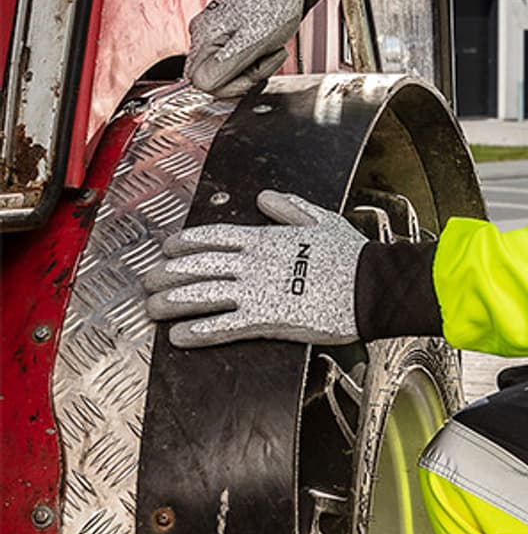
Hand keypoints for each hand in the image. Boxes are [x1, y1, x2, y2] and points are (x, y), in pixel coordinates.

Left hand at [144, 190, 364, 346]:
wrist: (373, 285)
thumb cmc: (353, 256)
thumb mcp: (322, 221)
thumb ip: (289, 208)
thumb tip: (264, 197)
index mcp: (265, 238)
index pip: (213, 236)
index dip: (184, 242)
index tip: (167, 247)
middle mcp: (253, 262)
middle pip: (197, 265)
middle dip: (167, 273)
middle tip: (148, 281)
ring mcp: (257, 290)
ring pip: (201, 295)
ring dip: (172, 302)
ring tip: (152, 309)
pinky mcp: (266, 319)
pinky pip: (222, 326)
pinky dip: (197, 331)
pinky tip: (179, 336)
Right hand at [185, 0, 304, 97]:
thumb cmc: (273, 3)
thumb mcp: (253, 41)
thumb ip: (225, 66)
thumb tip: (202, 86)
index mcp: (204, 37)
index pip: (201, 83)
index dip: (229, 86)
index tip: (251, 74)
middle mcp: (202, 36)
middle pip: (214, 80)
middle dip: (243, 77)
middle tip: (264, 58)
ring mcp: (213, 35)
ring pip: (227, 72)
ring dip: (252, 68)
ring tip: (268, 48)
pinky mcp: (225, 34)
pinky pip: (235, 61)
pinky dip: (254, 60)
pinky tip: (265, 47)